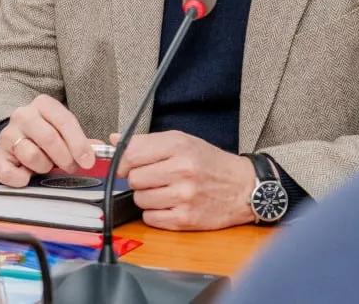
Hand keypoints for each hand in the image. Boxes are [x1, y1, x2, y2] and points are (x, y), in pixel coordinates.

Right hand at [0, 95, 98, 186]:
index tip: (88, 160)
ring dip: (44, 167)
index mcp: (43, 105)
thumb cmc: (42, 139)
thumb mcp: (62, 133)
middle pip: (49, 138)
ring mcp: (7, 134)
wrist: (12, 144)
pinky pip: (12, 173)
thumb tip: (98, 149)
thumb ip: (81, 141)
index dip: (78, 143)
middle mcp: (23, 115)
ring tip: (44, 166)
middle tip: (71, 167)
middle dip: (65, 158)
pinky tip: (26, 174)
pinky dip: (22, 179)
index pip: (64, 120)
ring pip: (32, 155)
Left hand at [113, 130, 256, 230]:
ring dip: (146, 197)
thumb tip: (114, 140)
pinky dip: (155, 213)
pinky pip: (150, 218)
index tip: (126, 165)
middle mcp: (182, 170)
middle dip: (138, 179)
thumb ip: (146, 141)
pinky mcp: (186, 219)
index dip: (123, 161)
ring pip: (140, 199)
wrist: (244, 187)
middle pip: (134, 178)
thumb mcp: (182, 142)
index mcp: (178, 146)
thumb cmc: (210, 163)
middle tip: (154, 178)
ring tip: (165, 190)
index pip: (131, 153)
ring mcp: (184, 196)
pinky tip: (169, 204)